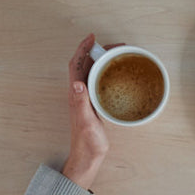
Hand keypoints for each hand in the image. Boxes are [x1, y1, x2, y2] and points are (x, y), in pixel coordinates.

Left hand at [61, 34, 119, 189]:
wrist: (88, 156)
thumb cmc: (87, 142)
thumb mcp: (85, 122)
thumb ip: (80, 102)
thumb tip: (76, 82)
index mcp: (76, 94)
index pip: (76, 65)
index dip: (83, 49)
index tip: (93, 37)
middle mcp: (79, 93)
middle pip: (85, 64)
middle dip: (97, 50)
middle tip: (115, 46)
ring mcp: (86, 98)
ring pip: (92, 72)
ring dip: (102, 60)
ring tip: (118, 55)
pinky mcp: (94, 104)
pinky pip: (99, 81)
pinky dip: (107, 72)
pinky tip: (117, 74)